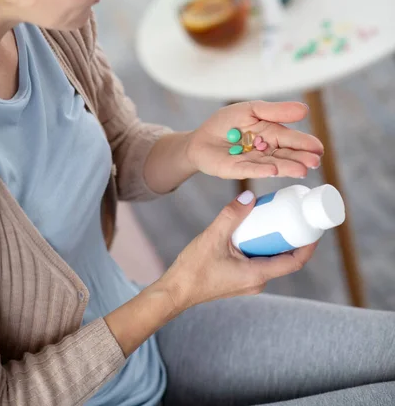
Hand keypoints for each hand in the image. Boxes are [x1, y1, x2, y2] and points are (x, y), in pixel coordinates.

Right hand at [160, 191, 317, 311]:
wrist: (175, 291)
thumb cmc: (193, 270)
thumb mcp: (213, 237)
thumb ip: (231, 216)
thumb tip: (249, 197)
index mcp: (257, 275)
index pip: (294, 261)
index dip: (308, 244)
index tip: (314, 225)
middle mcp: (257, 281)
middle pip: (285, 257)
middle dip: (291, 235)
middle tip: (293, 213)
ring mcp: (249, 281)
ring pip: (271, 258)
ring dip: (275, 239)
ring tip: (275, 216)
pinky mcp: (240, 278)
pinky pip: (259, 260)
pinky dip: (262, 244)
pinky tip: (255, 228)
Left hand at [185, 100, 323, 179]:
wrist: (200, 139)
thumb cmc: (226, 123)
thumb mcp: (251, 110)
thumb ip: (275, 111)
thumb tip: (305, 109)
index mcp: (271, 135)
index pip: (290, 139)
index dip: (304, 143)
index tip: (318, 148)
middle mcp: (265, 152)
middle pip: (285, 155)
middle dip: (300, 158)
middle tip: (314, 162)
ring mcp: (252, 162)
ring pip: (272, 165)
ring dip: (287, 167)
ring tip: (302, 170)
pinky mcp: (235, 170)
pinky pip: (249, 170)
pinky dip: (260, 170)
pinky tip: (273, 170)